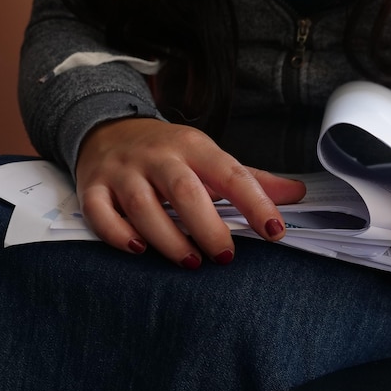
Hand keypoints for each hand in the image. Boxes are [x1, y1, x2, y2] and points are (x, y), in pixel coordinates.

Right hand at [75, 118, 305, 267]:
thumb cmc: (167, 152)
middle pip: (184, 191)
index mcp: (192, 146)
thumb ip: (250, 179)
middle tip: (226, 256)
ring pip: (142, 206)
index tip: (275, 231)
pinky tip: (139, 250)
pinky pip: (101, 213)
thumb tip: (297, 194)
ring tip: (191, 261)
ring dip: (168, 239)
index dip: (255, 201)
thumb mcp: (208, 157)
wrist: (107, 128)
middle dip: (208, 227)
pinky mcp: (92, 186)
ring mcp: (122, 171)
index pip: (230, 172)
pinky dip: (118, 235)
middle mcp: (156, 156)